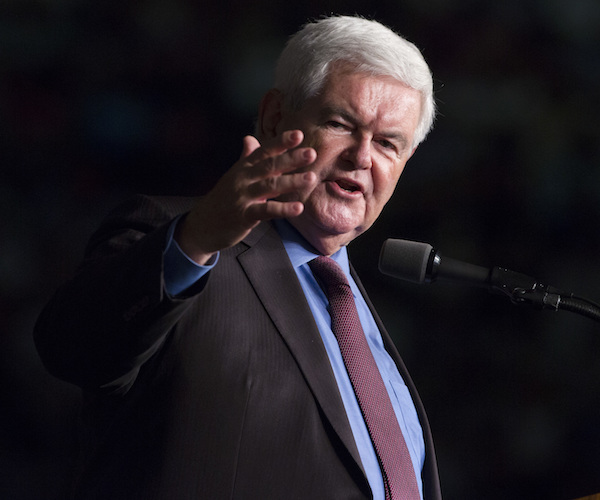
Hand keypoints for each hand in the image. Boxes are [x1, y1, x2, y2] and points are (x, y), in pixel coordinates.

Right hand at [176, 130, 316, 263]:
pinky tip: (298, 208)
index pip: (263, 151)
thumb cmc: (223, 199)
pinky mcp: (244, 216)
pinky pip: (265, 210)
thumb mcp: (233, 176)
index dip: (281, 142)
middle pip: (269, 166)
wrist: (202, 225)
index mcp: (243, 168)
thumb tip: (250, 138)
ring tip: (311, 178)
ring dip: (291, 182)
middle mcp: (243, 179)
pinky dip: (282, 209)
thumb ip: (246, 158)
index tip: (299, 134)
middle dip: (290, 159)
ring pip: (269, 186)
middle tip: (311, 153)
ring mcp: (242, 197)